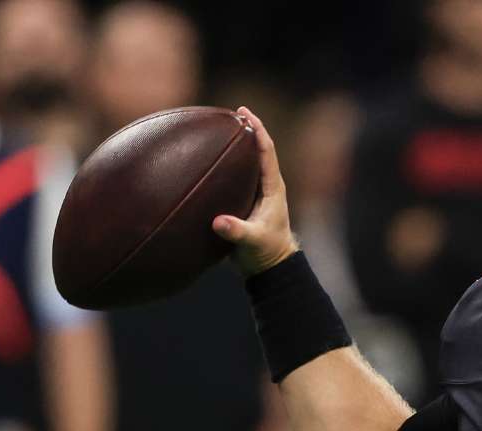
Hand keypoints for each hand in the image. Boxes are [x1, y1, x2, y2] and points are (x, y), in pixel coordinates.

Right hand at [212, 106, 299, 275]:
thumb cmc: (266, 253)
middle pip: (258, 150)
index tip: (245, 113)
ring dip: (237, 145)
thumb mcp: (252, 242)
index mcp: (273, 188)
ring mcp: (257, 192)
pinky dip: (226, 163)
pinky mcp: (247, 201)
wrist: (270, 267)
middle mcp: (267, 185)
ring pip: (248, 162)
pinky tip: (208, 159)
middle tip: (231, 113)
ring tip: (219, 128)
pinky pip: (237, 176)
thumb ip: (237, 232)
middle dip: (246, 130)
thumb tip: (218, 222)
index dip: (258, 130)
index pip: (267, 151)